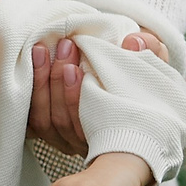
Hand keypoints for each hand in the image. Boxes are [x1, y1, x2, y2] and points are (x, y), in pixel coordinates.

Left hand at [27, 30, 167, 154]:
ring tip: (42, 50)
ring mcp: (68, 140)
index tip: (74, 67)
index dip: (75, 96)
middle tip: (63, 47)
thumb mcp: (154, 60)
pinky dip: (31, 91)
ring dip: (41, 83)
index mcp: (115, 132)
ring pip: (46, 121)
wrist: (130, 79)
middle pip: (63, 121)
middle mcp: (90, 143)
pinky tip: (32, 64)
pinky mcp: (52, 131)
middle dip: (58, 81)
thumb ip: (150, 49)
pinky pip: (34, 119)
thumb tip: (133, 42)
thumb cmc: (141, 74)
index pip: (89, 125)